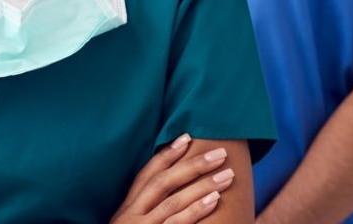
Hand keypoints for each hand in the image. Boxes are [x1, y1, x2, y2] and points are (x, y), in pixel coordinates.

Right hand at [111, 134, 236, 223]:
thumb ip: (143, 210)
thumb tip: (173, 191)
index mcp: (126, 209)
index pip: (146, 175)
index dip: (167, 155)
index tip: (187, 137)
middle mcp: (131, 216)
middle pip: (163, 182)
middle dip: (193, 165)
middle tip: (220, 153)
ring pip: (173, 202)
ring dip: (202, 185)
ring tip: (227, 175)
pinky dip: (196, 211)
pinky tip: (214, 200)